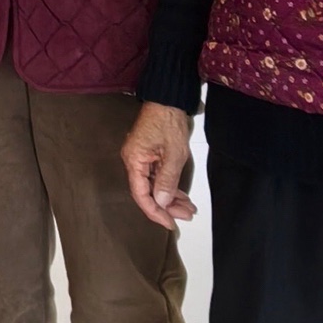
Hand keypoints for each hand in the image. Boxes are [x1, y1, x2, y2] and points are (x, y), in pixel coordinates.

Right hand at [122, 103, 197, 226]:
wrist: (168, 99)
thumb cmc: (168, 122)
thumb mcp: (173, 154)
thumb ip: (167, 180)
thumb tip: (162, 203)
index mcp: (134, 161)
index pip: (141, 195)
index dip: (155, 212)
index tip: (170, 223)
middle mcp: (133, 161)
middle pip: (147, 192)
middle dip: (167, 206)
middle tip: (186, 216)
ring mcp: (141, 158)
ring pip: (154, 185)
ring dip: (170, 197)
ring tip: (189, 208)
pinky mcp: (149, 155)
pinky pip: (157, 176)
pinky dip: (169, 186)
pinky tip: (181, 195)